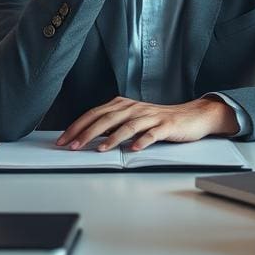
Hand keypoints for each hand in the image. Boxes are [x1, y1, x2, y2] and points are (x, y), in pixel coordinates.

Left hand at [56, 96, 239, 151]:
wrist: (191, 116)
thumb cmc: (158, 120)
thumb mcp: (132, 120)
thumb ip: (112, 126)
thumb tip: (88, 137)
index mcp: (123, 105)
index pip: (95, 114)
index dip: (77, 126)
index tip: (63, 140)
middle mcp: (134, 108)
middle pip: (106, 119)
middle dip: (86, 133)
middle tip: (72, 146)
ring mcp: (150, 117)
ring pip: (127, 126)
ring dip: (111, 138)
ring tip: (98, 150)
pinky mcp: (165, 126)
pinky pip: (151, 134)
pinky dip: (141, 141)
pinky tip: (133, 149)